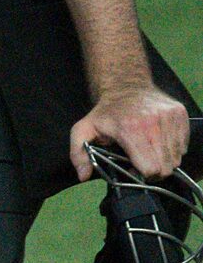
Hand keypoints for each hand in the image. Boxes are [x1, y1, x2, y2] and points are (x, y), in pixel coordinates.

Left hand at [70, 85, 193, 181]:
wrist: (126, 86)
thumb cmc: (105, 112)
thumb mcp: (82, 130)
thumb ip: (78, 154)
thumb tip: (83, 175)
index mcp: (130, 129)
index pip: (150, 168)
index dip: (141, 175)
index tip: (133, 170)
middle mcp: (154, 122)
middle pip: (165, 166)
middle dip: (154, 171)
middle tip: (142, 163)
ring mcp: (170, 117)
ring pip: (176, 157)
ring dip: (164, 160)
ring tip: (149, 152)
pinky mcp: (180, 114)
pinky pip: (184, 145)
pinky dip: (173, 149)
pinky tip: (158, 142)